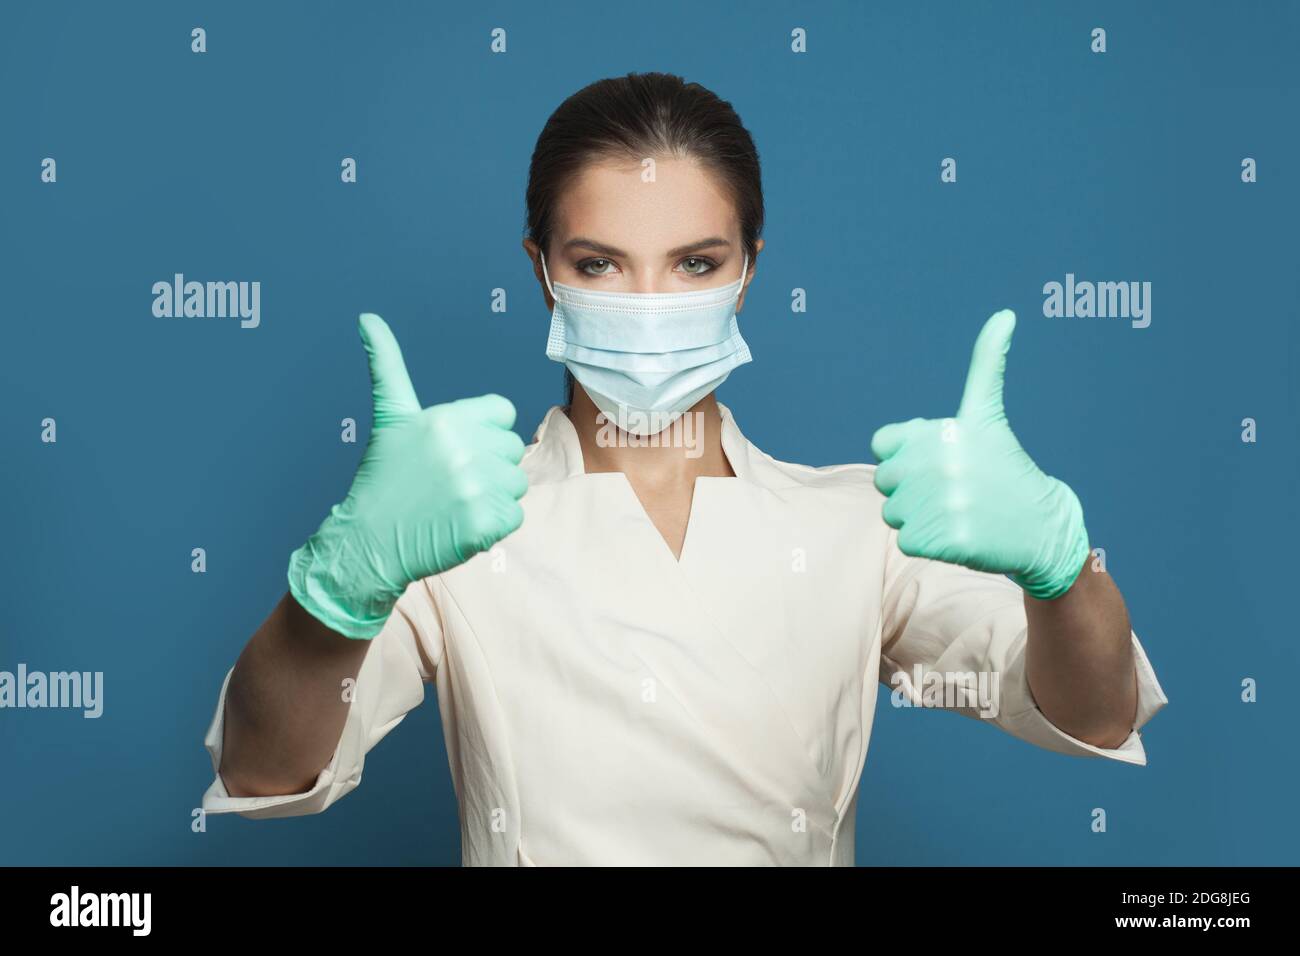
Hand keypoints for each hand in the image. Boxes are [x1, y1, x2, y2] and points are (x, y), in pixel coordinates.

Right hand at [288, 313, 528, 637]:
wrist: (367, 542)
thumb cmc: (382, 479)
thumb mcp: (389, 417)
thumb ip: (387, 365)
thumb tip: (367, 318)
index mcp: (447, 419)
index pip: (502, 413)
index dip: (484, 432)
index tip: (457, 450)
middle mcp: (465, 449)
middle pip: (512, 449)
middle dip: (488, 466)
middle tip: (450, 482)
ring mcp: (476, 488)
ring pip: (516, 483)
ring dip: (493, 496)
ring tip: (454, 503)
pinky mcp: (484, 523)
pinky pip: (514, 516)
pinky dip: (493, 525)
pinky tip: (460, 524)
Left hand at [870, 309, 1088, 599]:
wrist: (1041, 525)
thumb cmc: (1005, 468)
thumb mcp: (987, 414)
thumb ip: (986, 363)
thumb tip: (1005, 314)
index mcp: (944, 431)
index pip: (883, 444)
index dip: (906, 454)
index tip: (941, 459)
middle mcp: (940, 463)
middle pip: (885, 479)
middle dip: (911, 488)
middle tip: (953, 490)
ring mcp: (941, 503)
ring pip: (893, 512)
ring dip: (919, 516)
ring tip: (958, 511)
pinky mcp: (943, 539)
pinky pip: (906, 540)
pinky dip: (928, 543)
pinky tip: (958, 534)